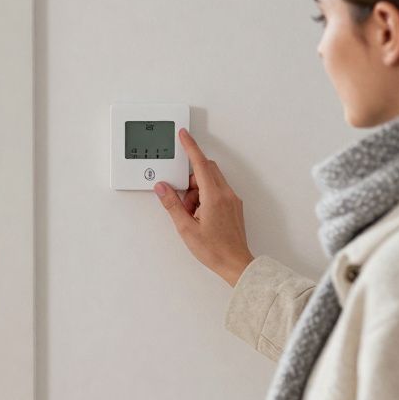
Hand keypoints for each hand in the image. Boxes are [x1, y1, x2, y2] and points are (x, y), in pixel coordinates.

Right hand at [154, 128, 254, 286]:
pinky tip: (199, 215)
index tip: (184, 136)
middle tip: (181, 197)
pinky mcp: (234, 207)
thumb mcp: (186, 228)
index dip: (191, 148)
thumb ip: (172, 205)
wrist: (235, 264)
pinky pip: (217, 192)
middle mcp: (226, 195)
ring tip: (191, 214)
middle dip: (190, 178)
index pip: (200, 164)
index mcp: (214, 197)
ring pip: (211, 182)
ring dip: (197, 191)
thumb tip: (162, 188)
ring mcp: (232, 200)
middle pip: (206, 170)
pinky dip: (205, 197)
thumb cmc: (214, 250)